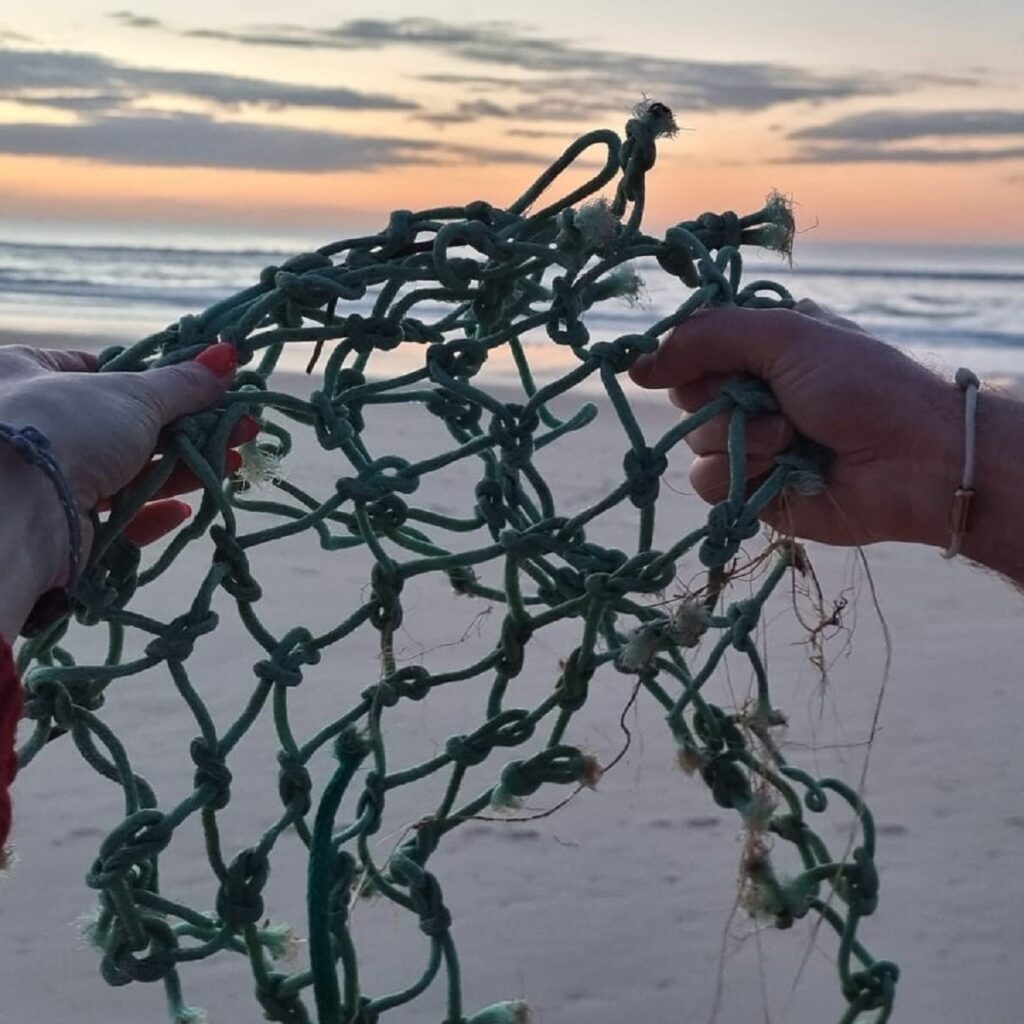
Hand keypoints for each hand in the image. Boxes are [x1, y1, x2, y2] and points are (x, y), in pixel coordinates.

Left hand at [0, 342, 254, 640]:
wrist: (14, 516)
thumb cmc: (63, 428)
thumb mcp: (132, 394)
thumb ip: (183, 382)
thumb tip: (226, 358)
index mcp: (27, 375)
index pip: (96, 370)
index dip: (152, 379)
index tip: (199, 388)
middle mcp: (30, 426)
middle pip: (123, 427)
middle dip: (186, 429)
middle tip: (237, 428)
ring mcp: (44, 479)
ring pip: (125, 473)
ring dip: (181, 470)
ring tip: (232, 463)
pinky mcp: (60, 528)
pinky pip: (113, 518)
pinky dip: (151, 514)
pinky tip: (183, 511)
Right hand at [629, 300, 960, 548]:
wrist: (912, 461)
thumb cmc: (861, 385)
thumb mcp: (787, 335)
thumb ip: (709, 337)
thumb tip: (637, 363)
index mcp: (762, 348)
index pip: (693, 348)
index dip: (685, 357)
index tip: (682, 362)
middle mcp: (752, 394)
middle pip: (686, 396)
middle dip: (717, 400)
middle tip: (763, 399)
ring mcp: (751, 443)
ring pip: (693, 443)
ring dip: (736, 439)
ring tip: (789, 437)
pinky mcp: (751, 490)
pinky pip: (706, 483)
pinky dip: (736, 474)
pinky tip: (778, 468)